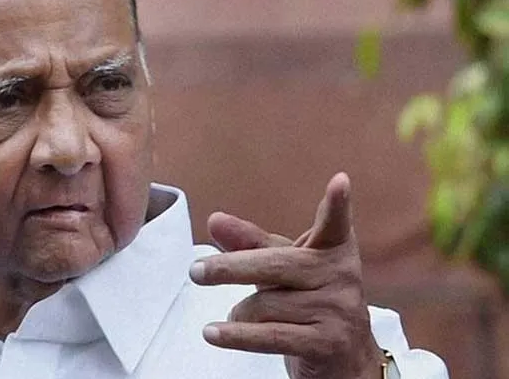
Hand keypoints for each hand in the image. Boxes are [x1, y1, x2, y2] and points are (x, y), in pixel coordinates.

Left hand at [189, 173, 384, 378]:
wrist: (345, 359)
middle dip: (231, 268)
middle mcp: (343, 276)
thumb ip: (250, 243)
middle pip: (276, 264)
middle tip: (196, 272)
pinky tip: (213, 333)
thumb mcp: (282, 268)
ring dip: (240, 314)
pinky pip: (270, 335)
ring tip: (236, 317)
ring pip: (266, 305)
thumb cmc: (309, 301)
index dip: (337, 204)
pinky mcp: (327, 343)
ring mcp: (338, 310)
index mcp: (334, 250)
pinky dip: (237, 336)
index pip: (333, 225)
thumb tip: (214, 221)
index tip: (339, 182)